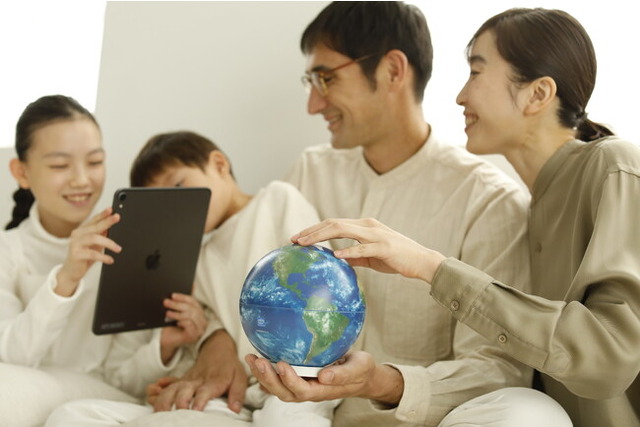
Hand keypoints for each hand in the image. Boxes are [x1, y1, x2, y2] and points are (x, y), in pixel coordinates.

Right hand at [56, 208, 120, 296]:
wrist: (71, 272)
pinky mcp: (76, 255)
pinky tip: (110, 259)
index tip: (111, 210)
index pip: (93, 220)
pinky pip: (92, 254)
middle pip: (95, 227)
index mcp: (82, 231)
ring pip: (94, 238)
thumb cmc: (84, 257)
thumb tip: (110, 227)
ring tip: (118, 249)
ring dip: (109, 243)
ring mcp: (75, 244)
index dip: (102, 214)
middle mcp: (77, 235)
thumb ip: (101, 236)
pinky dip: (103, 257)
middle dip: (107, 222)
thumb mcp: (95, 245)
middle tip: (117, 217)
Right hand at [148, 329, 246, 412]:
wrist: (218, 348)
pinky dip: (157, 389)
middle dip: (177, 402)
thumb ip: (238, 393)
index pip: (205, 391)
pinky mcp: (181, 380)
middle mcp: (198, 380)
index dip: (200, 400)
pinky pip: (168, 385)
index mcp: (214, 381)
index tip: (195, 410)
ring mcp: (188, 380)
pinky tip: (150, 394)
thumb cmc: (230, 366)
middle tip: (174, 414)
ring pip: (172, 389)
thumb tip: (235, 409)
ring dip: (163, 398)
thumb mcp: (240, 377)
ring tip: (158, 411)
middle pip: (184, 390)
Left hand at [160, 293, 207, 363]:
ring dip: (177, 313)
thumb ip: (179, 303)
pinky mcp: (194, 336)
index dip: (183, 297)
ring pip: (191, 315)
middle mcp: (202, 320)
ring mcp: (200, 329)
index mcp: (199, 312)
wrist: (167, 340)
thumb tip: (178, 292)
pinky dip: (182, 322)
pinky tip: (176, 323)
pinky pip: (190, 324)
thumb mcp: (176, 312)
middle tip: (166, 302)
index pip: (193, 301)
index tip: (172, 295)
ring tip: (167, 313)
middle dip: (177, 304)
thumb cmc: (172, 326)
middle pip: (192, 308)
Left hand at [245, 351, 403, 404]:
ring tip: (251, 358)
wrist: (360, 373)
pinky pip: (278, 378)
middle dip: (268, 378)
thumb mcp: (359, 368)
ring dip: (262, 375)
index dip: (289, 380)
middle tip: (258, 360)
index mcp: (322, 390)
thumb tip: (324, 376)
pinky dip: (266, 371)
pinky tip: (257, 357)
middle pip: (283, 392)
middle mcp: (309, 390)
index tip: (281, 364)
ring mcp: (302, 385)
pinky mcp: (298, 377)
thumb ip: (343, 374)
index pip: (301, 390)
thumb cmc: (361, 369)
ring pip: (277, 387)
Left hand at [292, 218, 445, 282]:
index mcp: (364, 226)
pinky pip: (363, 248)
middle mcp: (368, 225)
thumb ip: (354, 257)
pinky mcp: (384, 247)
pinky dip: (348, 251)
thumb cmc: (396, 259)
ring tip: (305, 244)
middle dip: (312, 231)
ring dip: (321, 236)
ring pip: (343, 230)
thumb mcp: (370, 257)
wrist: (422, 261)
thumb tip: (335, 261)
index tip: (297, 238)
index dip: (314, 230)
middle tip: (293, 240)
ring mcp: (376, 234)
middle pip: (334, 224)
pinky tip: (335, 256)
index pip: (333, 224)